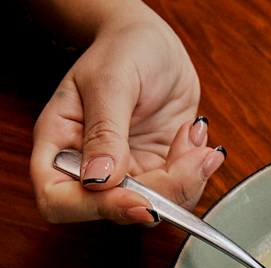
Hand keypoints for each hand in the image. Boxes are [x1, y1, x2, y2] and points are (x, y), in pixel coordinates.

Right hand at [30, 5, 225, 223]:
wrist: (155, 43)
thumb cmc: (122, 50)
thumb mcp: (110, 81)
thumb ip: (105, 132)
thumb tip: (102, 180)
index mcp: (60, 145)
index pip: (60, 200)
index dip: (98, 209)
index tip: (139, 200)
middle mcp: (91, 166)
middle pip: (118, 209)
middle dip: (163, 192)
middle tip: (193, 156)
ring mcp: (128, 171)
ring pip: (156, 207)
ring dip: (187, 181)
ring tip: (198, 140)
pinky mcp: (158, 169)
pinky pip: (180, 190)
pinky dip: (196, 171)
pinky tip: (197, 136)